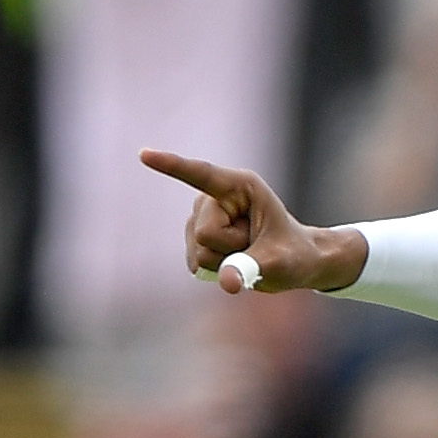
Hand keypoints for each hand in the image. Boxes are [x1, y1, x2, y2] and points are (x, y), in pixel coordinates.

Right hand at [137, 150, 370, 293]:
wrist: (292, 261)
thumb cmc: (293, 254)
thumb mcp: (280, 263)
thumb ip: (252, 269)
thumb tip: (226, 283)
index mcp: (241, 186)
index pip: (201, 175)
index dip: (172, 166)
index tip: (144, 154)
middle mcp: (215, 196)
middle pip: (204, 233)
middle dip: (230, 249)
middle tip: (255, 245)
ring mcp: (201, 216)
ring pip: (197, 250)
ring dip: (225, 260)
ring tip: (247, 250)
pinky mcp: (194, 236)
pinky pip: (194, 262)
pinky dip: (216, 269)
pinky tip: (232, 259)